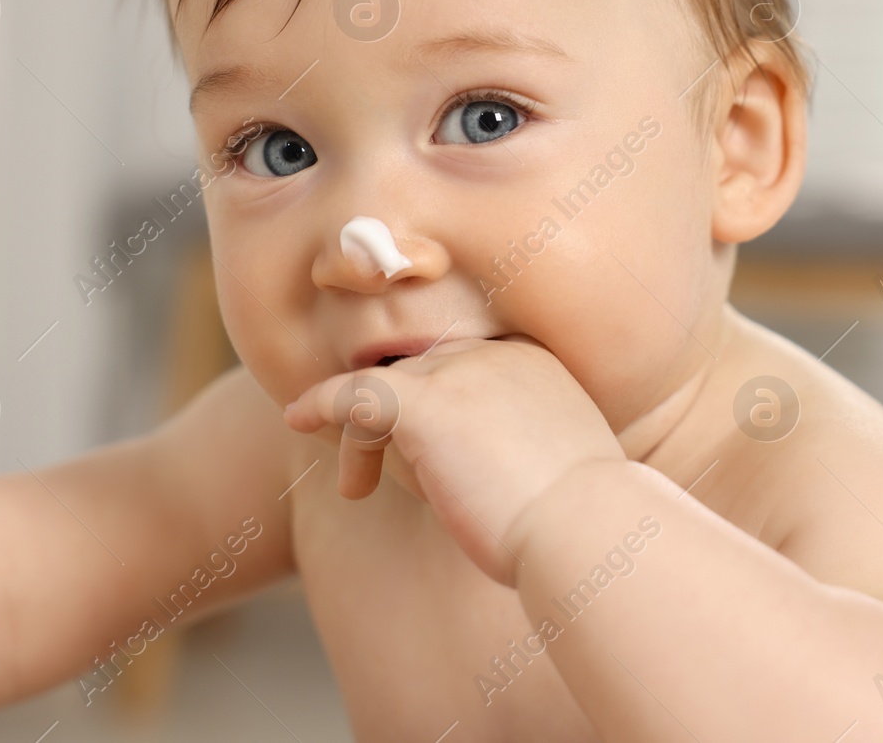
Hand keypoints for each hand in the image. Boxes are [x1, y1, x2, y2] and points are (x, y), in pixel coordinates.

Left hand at [284, 337, 624, 585]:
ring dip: (363, 434)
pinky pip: (355, 394)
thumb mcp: (558, 467)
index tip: (424, 447)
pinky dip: (322, 403)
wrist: (585, 530)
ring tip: (356, 486)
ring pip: (387, 384)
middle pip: (422, 369)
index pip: (464, 364)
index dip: (437, 404)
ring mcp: (462, 371)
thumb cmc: (579, 521)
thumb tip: (488, 468)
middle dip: (397, 414)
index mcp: (536, 362)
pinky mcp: (426, 402)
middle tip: (383, 464)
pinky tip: (297, 418)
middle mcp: (498, 353)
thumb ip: (521, 445)